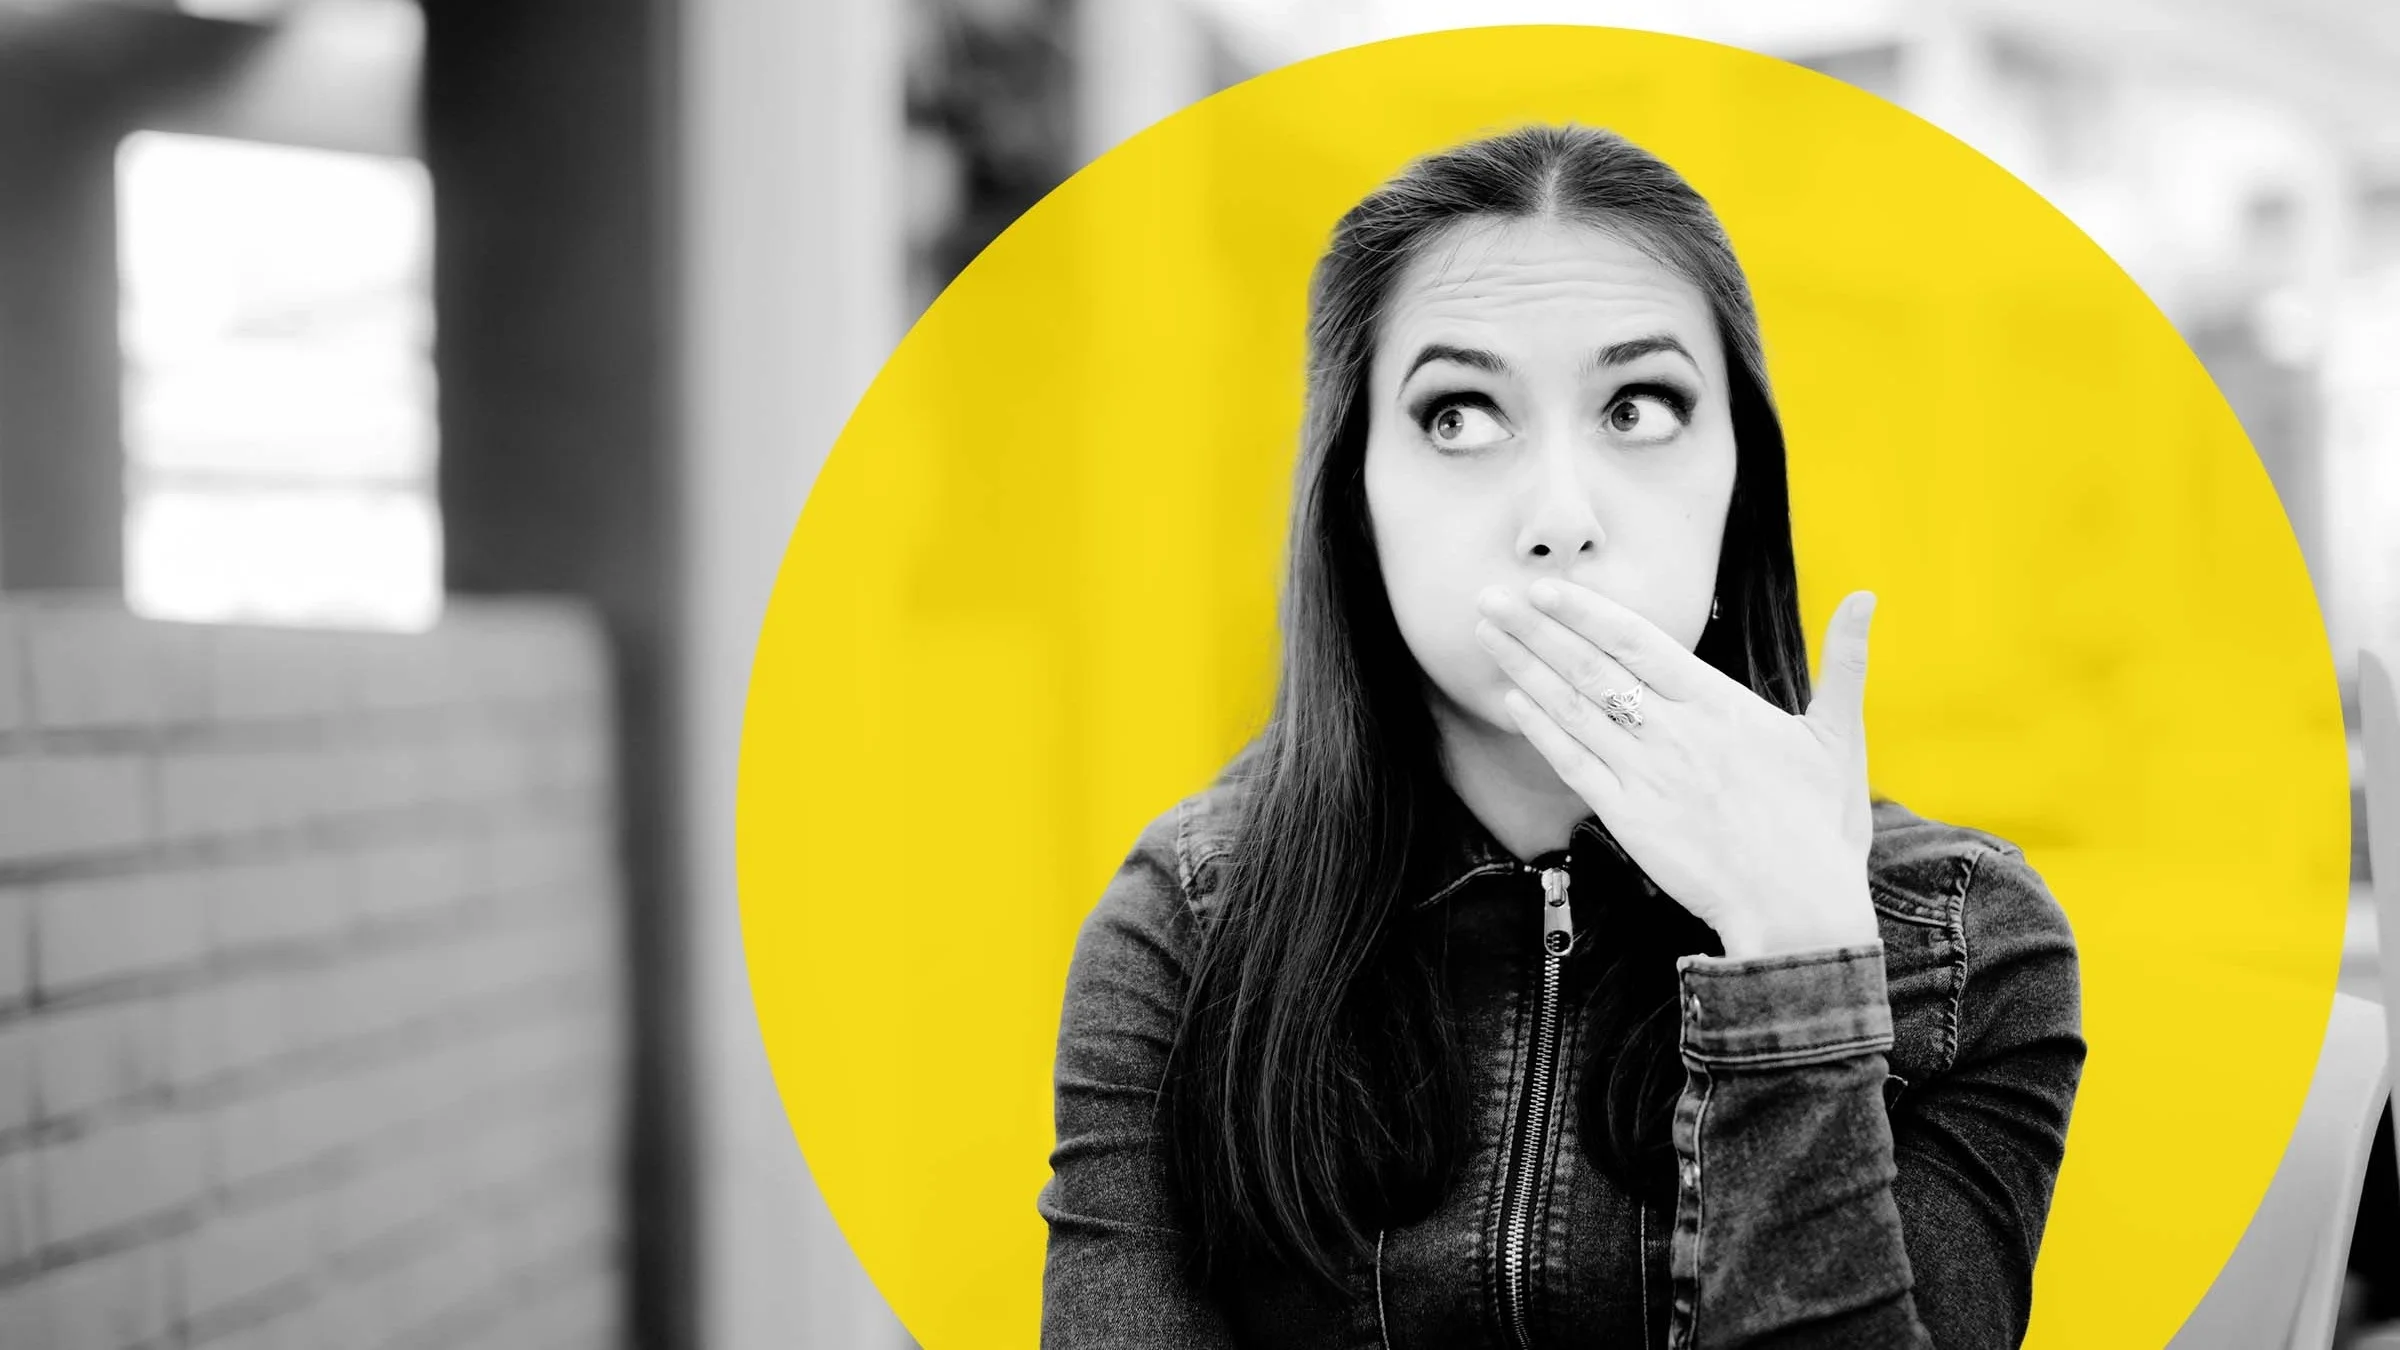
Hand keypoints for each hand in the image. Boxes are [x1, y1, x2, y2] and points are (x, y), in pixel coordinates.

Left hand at [1473, 581, 1879, 960]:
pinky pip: (1574, 765)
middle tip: (1488, 597)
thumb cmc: (1821, 827)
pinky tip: (1512, 702)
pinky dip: (1541, 730)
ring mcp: (1648, 777)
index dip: (1587, 613)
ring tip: (1486, 635)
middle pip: (1592, 668)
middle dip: (1536, 629)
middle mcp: (1676, 733)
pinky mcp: (1629, 820)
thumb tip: (1869, 595)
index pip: (1640, 643)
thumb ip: (1845, 661)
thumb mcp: (1840, 736)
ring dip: (1525, 669)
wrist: (1799, 912)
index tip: (1547, 589)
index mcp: (1721, 706)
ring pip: (1573, 710)